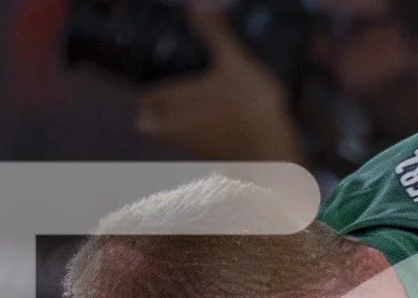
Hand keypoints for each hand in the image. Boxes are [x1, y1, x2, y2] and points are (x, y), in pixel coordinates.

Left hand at [132, 3, 304, 163]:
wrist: (275, 156)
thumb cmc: (248, 107)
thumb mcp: (234, 63)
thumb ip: (214, 34)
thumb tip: (197, 4)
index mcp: (172, 102)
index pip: (142, 99)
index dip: (144, 90)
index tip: (153, 78)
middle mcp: (176, 128)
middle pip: (150, 122)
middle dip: (155, 111)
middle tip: (170, 95)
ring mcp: (194, 148)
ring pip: (173, 135)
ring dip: (178, 123)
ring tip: (193, 106)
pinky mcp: (214, 160)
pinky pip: (196, 146)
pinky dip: (200, 136)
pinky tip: (216, 124)